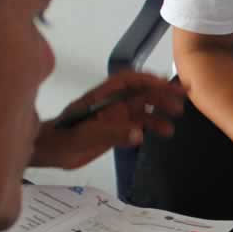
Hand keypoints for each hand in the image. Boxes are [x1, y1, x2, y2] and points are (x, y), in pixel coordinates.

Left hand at [31, 70, 186, 169]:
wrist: (50, 151)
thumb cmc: (61, 138)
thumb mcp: (86, 135)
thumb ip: (112, 133)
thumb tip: (138, 133)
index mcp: (102, 96)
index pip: (128, 81)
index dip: (147, 80)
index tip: (165, 83)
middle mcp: (111, 103)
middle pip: (140, 92)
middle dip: (161, 93)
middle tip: (182, 97)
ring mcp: (114, 116)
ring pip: (143, 108)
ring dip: (159, 111)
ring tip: (176, 117)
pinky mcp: (116, 129)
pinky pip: (138, 124)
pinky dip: (152, 126)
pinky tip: (164, 132)